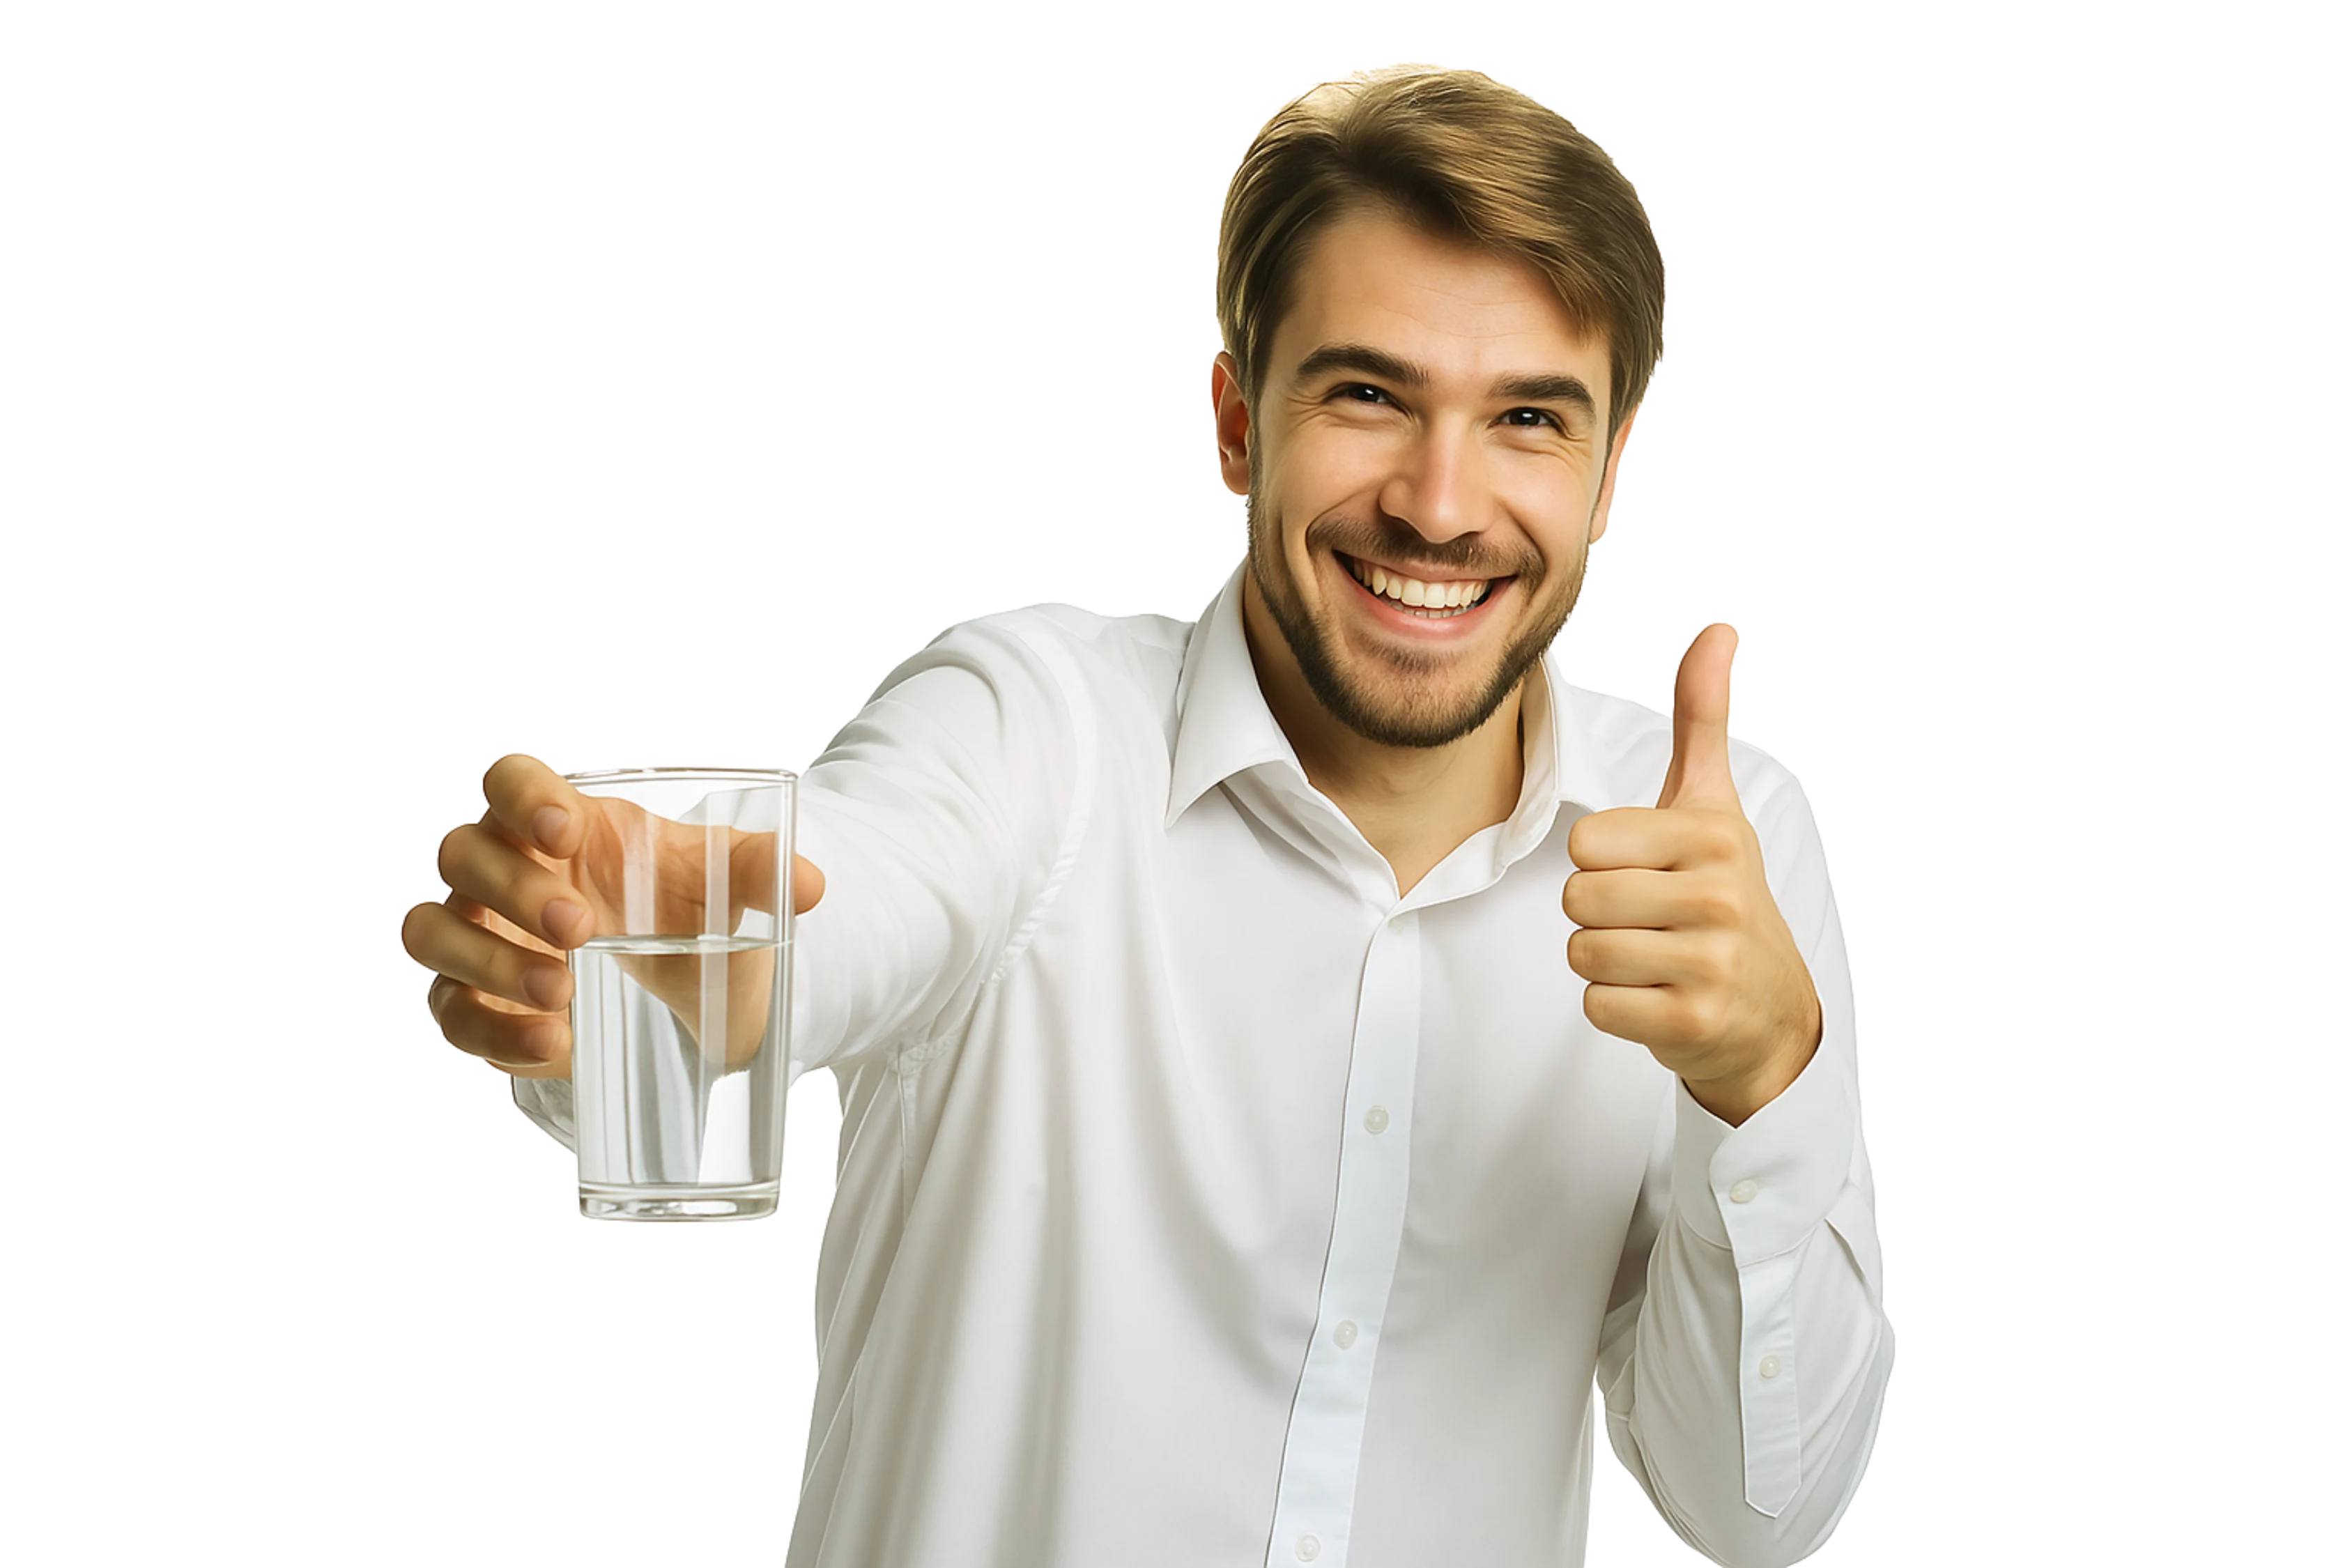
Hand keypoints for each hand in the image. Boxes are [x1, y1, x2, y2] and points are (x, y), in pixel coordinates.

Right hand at [403, 754, 826, 1078]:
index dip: (524, 798)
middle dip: (515, 890)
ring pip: (434, 933)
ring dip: (490, 961)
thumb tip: (808, 884)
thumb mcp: (714, 882)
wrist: (666, 970)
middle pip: (465, 855)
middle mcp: (498, 868)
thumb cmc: (670, 900)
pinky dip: (496, 1029)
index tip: (566, 829)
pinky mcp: (472, 998)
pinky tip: (552, 1041)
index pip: (509, 780)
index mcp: (549, 818)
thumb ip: (756, 869)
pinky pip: (453, 1012)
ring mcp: (475, 933)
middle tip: (581, 927)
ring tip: (563, 991)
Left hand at [1562, 622, 1820, 1122]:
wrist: (1767, 1010)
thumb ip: (1704, 718)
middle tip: (1649, 922)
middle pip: (1578, 898)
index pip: (1585, 844)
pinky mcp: (1693, 1023)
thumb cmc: (1720, 895)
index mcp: (1712, 836)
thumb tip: (1719, 627)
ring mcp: (1711, 964)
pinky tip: (1657, 997)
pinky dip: (1615, 1007)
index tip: (1646, 872)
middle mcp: (1718, 896)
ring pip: (1582, 951)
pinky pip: (1597, 1005)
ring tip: (1652, 957)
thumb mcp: (1713, 804)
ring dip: (1604, 961)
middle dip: (1598, 914)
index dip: (1600, 862)